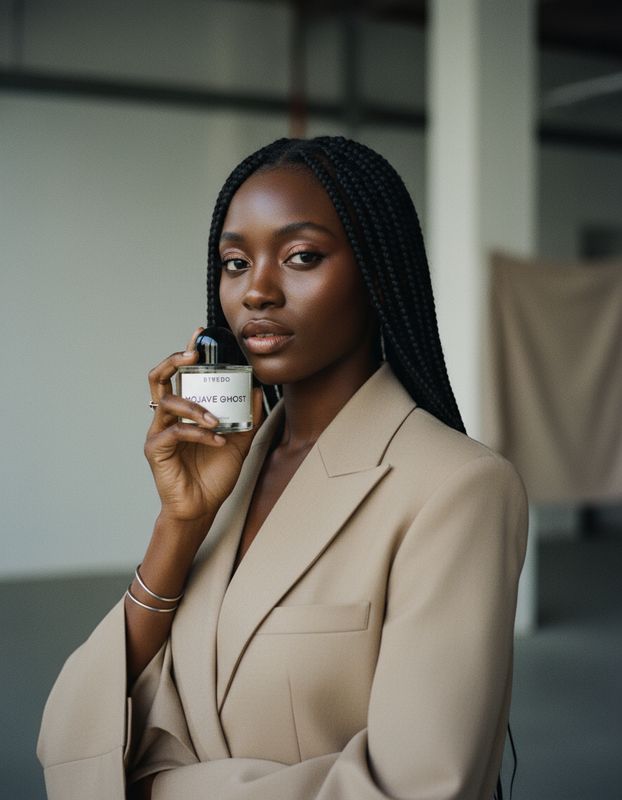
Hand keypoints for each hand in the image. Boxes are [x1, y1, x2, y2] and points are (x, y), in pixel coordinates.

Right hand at [144, 327, 263, 527]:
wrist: (202, 507)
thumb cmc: (214, 475)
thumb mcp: (240, 442)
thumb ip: (247, 417)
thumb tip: (257, 389)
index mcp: (184, 411)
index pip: (180, 374)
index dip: (186, 352)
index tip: (198, 335)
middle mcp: (167, 417)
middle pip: (159, 378)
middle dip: (174, 361)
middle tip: (193, 356)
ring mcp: (159, 432)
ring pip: (169, 403)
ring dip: (196, 407)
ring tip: (216, 421)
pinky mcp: (156, 450)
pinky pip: (175, 432)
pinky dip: (199, 433)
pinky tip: (217, 440)